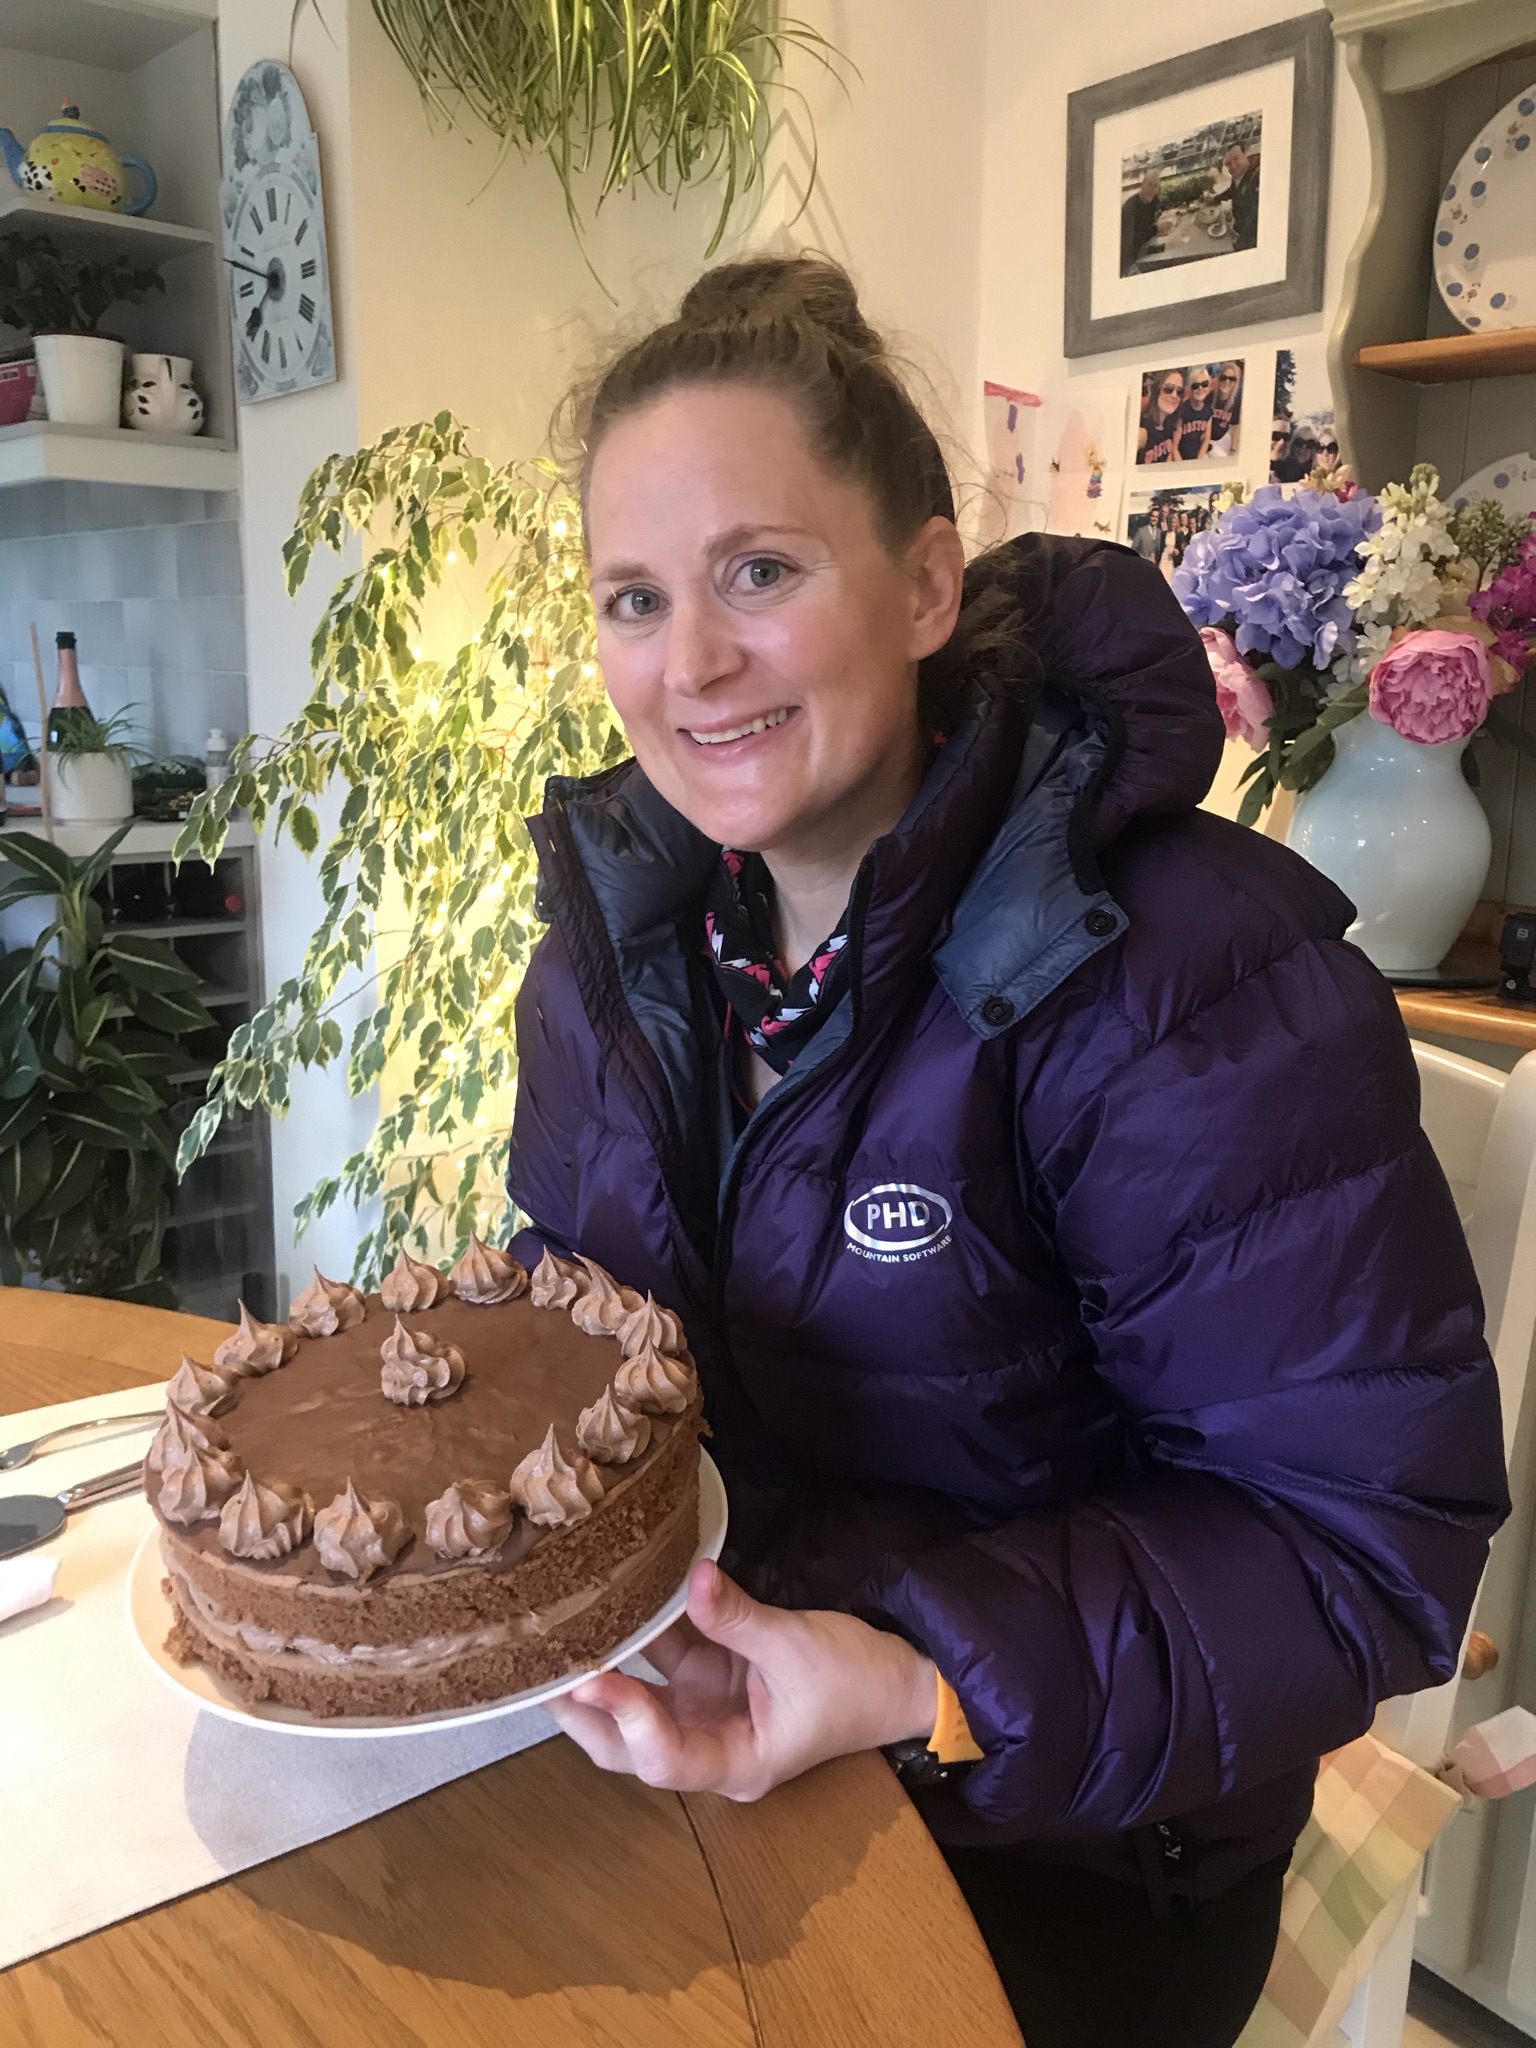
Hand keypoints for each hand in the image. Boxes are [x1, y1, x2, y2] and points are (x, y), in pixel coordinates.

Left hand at [547, 1558, 935, 1801]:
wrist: (896, 1678)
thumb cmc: (856, 1682)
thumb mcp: (798, 1648)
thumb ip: (739, 1618)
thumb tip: (690, 1577)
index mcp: (736, 1764)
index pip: (665, 1759)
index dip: (627, 1722)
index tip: (599, 1678)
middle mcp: (709, 1746)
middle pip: (628, 1745)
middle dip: (586, 1710)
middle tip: (542, 1668)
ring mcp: (705, 1712)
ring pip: (636, 1702)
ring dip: (601, 1672)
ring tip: (557, 1635)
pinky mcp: (710, 1679)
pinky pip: (664, 1658)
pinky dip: (639, 1633)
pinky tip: (609, 1601)